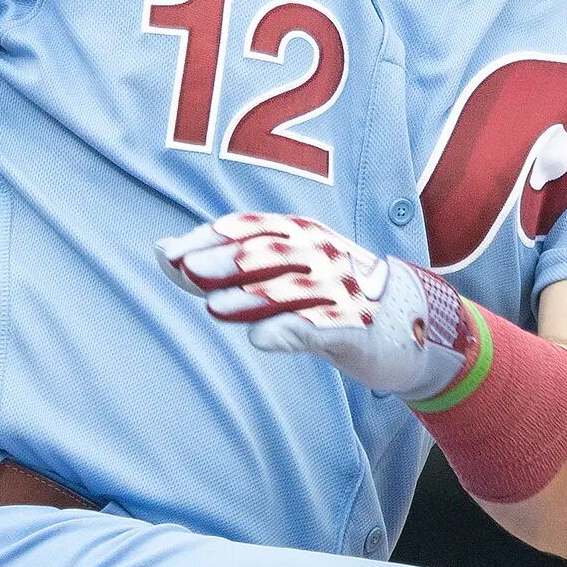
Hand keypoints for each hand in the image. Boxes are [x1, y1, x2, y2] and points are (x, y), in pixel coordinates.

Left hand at [160, 211, 477, 401]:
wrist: (404, 325)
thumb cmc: (324, 297)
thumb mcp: (274, 275)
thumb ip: (217, 266)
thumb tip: (161, 251)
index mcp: (300, 236)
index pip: (251, 228)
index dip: (209, 238)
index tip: (171, 253)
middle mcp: (320, 255)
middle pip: (269, 252)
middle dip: (226, 259)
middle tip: (187, 270)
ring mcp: (339, 290)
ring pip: (292, 288)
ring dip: (252, 296)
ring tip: (214, 309)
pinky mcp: (352, 327)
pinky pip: (319, 327)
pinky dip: (290, 331)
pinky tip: (261, 339)